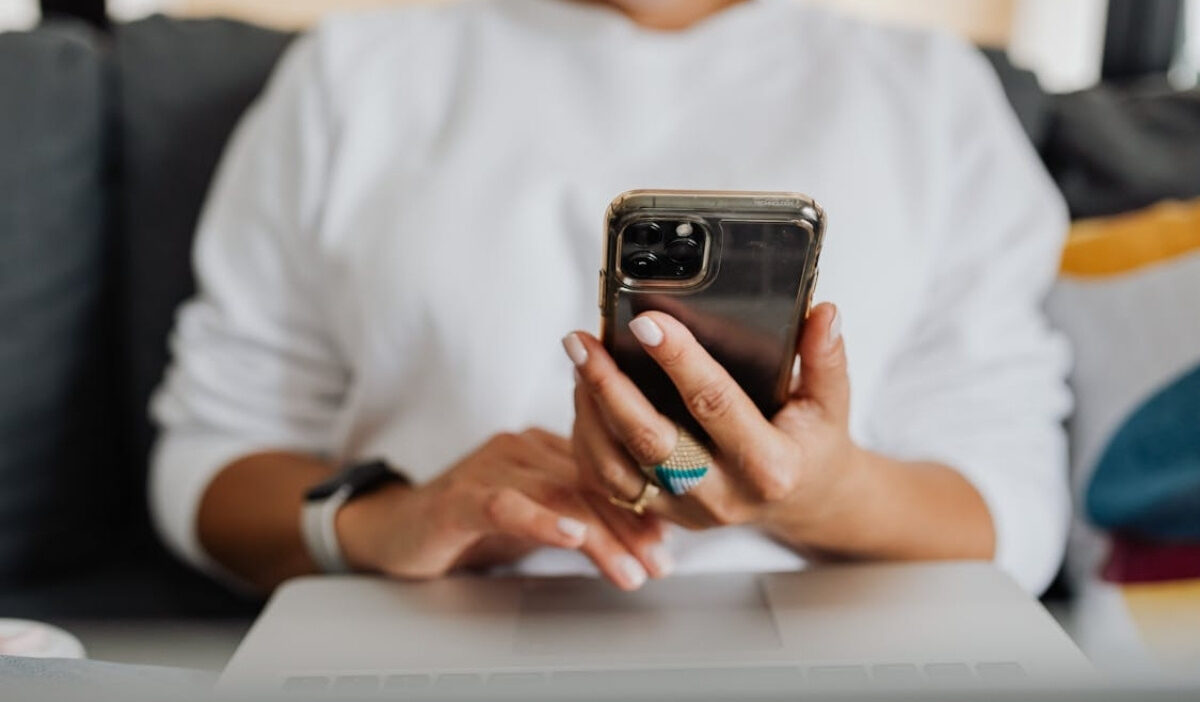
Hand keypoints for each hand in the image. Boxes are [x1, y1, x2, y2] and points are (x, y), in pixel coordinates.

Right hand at [336, 429, 672, 589]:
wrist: (391, 530)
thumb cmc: (467, 523)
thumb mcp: (532, 517)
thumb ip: (579, 516)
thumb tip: (646, 536)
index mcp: (542, 447)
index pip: (604, 472)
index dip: (639, 506)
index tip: (667, 542)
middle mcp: (520, 448)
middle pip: (588, 482)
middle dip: (629, 525)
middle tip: (657, 562)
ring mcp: (488, 468)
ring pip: (557, 494)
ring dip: (600, 534)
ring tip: (628, 568)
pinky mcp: (458, 497)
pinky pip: (505, 504)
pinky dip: (541, 519)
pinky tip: (568, 535)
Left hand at [564, 303, 861, 541]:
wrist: (804, 500)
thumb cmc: (813, 443)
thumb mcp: (830, 401)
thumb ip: (825, 358)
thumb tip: (824, 312)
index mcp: (769, 466)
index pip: (715, 405)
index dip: (679, 361)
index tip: (647, 322)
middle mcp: (723, 496)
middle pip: (651, 441)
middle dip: (609, 387)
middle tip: (582, 342)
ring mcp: (688, 512)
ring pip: (617, 468)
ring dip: (588, 412)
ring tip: (578, 361)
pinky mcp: (662, 515)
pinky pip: (609, 484)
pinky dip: (588, 440)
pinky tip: (582, 397)